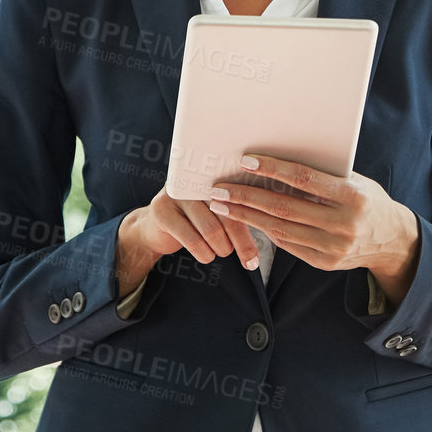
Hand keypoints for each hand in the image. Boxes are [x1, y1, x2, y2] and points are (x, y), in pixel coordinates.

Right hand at [118, 186, 261, 293]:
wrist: (154, 227)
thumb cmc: (196, 220)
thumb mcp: (220, 212)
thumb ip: (242, 211)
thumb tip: (276, 229)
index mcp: (217, 173)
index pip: (244, 196)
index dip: (257, 221)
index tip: (268, 243)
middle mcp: (197, 179)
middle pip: (230, 212)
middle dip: (242, 242)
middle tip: (248, 259)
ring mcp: (178, 193)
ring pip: (211, 228)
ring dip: (222, 248)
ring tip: (223, 252)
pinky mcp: (162, 210)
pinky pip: (191, 238)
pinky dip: (203, 253)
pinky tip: (207, 256)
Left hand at [204, 153, 421, 299]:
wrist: (392, 240)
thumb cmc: (368, 201)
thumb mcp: (356, 181)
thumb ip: (325, 175)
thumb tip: (282, 161)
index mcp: (353, 196)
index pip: (305, 179)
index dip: (274, 169)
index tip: (246, 162)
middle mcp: (344, 223)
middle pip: (285, 208)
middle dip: (248, 197)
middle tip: (220, 189)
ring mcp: (334, 247)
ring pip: (281, 229)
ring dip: (248, 217)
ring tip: (224, 206)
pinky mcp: (325, 262)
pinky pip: (288, 245)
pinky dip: (266, 231)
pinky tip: (249, 220)